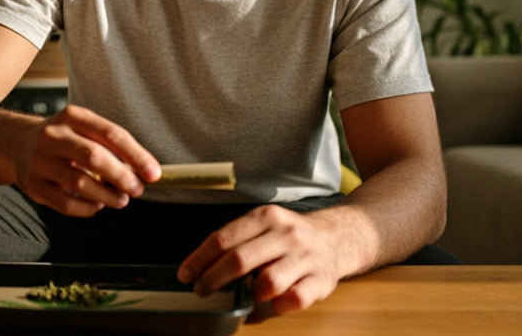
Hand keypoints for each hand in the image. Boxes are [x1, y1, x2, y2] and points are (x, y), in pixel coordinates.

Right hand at [15, 105, 160, 216]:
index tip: (153, 173)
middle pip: (94, 157)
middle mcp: (53, 136)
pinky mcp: (33, 186)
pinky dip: (86, 208)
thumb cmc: (63, 139)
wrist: (15, 144)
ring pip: (80, 183)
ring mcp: (39, 161)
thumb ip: (110, 146)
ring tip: (121, 200)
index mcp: (72, 116)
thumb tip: (143, 172)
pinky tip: (97, 205)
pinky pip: (65, 203)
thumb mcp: (82, 129)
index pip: (111, 133)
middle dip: (121, 176)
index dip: (136, 155)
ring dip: (107, 195)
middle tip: (137, 189)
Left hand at [178, 205, 345, 313]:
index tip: (185, 274)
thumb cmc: (288, 237)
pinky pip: (294, 300)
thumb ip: (237, 241)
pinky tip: (276, 301)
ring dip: (253, 293)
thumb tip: (200, 268)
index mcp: (267, 217)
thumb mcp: (264, 226)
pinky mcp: (321, 280)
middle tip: (202, 290)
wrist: (336, 238)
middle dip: (214, 279)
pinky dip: (279, 305)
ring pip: (269, 282)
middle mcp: (287, 233)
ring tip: (250, 293)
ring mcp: (306, 257)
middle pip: (240, 260)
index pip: (224, 238)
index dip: (200, 259)